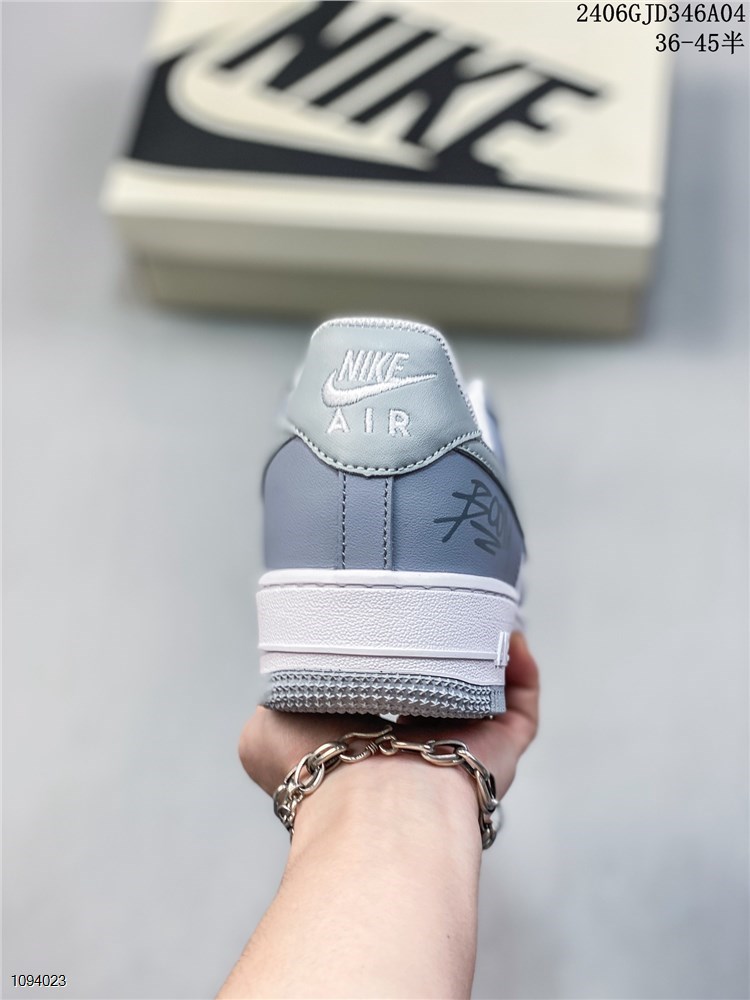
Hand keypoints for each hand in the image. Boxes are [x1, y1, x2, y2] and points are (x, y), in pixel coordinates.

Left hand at [239, 633, 538, 802]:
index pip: (384, 694)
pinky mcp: (503, 746)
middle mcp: (419, 745)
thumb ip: (274, 698)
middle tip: (441, 605)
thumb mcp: (266, 728)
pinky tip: (508, 634)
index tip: (388, 616)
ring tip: (478, 610)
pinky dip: (520, 667)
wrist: (371, 801)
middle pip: (440, 690)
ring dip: (485, 652)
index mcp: (369, 740)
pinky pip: (522, 702)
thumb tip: (283, 682)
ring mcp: (465, 747)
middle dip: (442, 649)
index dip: (388, 656)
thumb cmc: (316, 768)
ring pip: (486, 693)